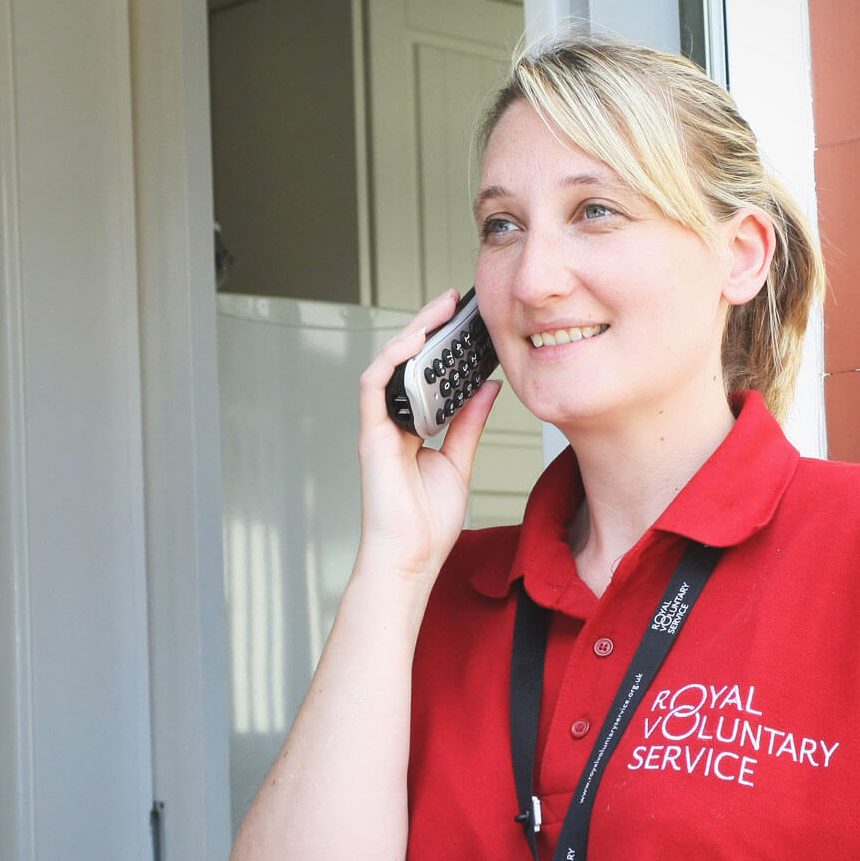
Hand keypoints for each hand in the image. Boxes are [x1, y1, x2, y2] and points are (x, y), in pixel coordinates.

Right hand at [354, 289, 501, 582]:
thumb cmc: (428, 523)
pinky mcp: (371, 435)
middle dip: (426, 327)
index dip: (439, 343)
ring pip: (387, 366)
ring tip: (436, 312)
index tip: (464, 320)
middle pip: (404, 363)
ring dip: (410, 334)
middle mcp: (392, 422)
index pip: (422, 373)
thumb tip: (487, 388)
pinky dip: (391, 360)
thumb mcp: (460, 460)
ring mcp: (379, 427)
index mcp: (412, 427)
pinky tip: (413, 342)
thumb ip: (469, 422)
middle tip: (451, 302)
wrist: (411, 558)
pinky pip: (373, 386)